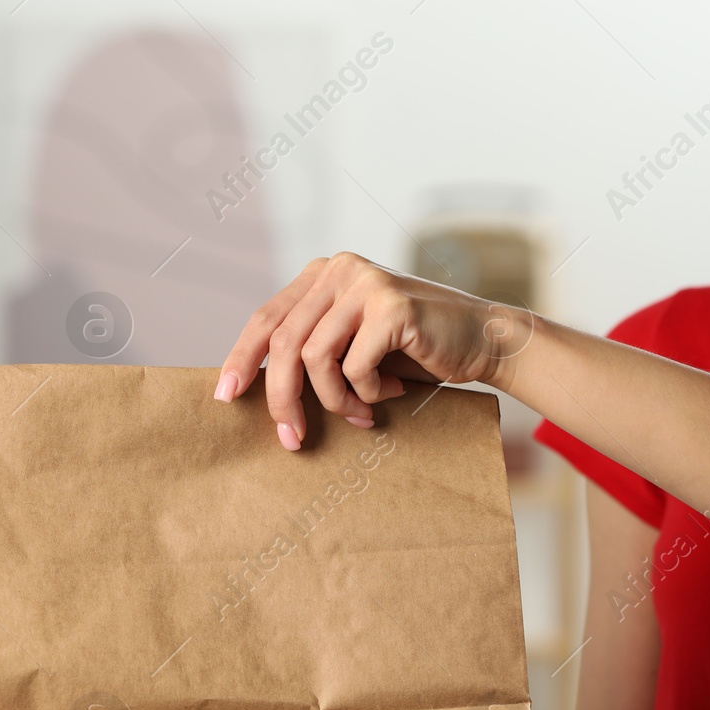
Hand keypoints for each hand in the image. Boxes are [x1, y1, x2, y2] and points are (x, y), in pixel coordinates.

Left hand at [215, 252, 532, 447]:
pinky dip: (367, 394)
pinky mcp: (391, 306)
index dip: (242, 359)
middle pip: (285, 342)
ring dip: (335, 401)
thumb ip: (315, 348)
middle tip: (291, 438)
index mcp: (323, 274)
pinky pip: (355, 367)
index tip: (225, 397)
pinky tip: (390, 394)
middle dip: (283, 398)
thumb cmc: (415, 350)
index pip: (266, 319)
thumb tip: (261, 387)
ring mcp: (365, 284)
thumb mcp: (354, 342)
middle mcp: (339, 270)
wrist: (484, 338)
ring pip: (316, 358)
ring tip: (360, 415)